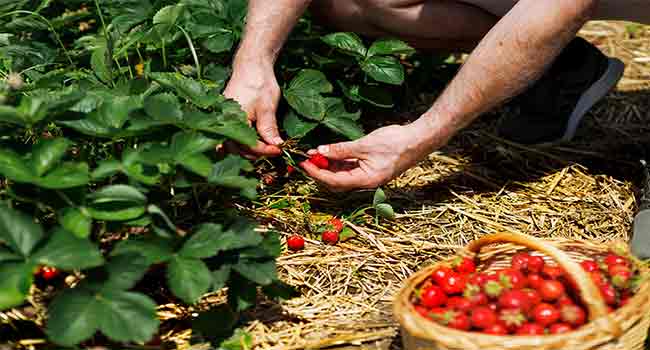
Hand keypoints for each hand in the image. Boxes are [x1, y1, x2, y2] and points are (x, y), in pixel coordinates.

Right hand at [223, 56, 282, 156]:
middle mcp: (225, 122)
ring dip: (250, 149)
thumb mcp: (267, 107)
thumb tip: (276, 145)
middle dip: (257, 153)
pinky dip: (244, 142)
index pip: (249, 146)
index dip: (265, 151)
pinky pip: (233, 136)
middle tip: (274, 149)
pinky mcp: (227, 118)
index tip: (279, 150)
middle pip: (238, 149)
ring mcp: (224, 120)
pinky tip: (256, 141)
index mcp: (234, 120)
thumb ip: (269, 129)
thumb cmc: (258, 82)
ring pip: (234, 145)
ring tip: (266, 146)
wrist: (251, 65)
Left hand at [300, 123, 437, 191]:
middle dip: (320, 171)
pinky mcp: (371, 168)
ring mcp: (369, 176)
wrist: (419, 139)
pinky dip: (339, 162)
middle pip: (336, 182)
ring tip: (314, 153)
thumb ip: (341, 149)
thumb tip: (320, 151)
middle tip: (306, 159)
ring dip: (328, 166)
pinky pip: (350, 168)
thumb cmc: (396, 142)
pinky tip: (329, 152)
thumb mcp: (365, 144)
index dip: (317, 174)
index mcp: (366, 180)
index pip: (334, 182)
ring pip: (342, 175)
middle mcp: (366, 182)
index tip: (304, 164)